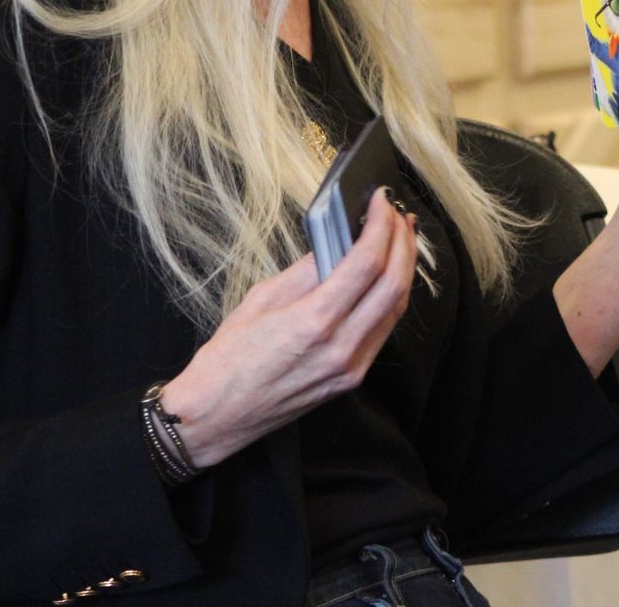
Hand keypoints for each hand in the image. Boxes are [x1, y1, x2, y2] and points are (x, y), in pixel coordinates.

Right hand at [157, 189, 416, 468]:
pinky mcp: (352, 378)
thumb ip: (307, 270)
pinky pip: (384, 330)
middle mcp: (340, 347)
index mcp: (313, 322)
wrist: (215, 417)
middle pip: (394, 283)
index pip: (366, 263)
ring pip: (397, 307)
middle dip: (402, 241)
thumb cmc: (227, 361)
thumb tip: (338, 240)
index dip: (380, 225)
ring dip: (404, 267)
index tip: (381, 201)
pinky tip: (387, 275)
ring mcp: (351, 367)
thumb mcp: (260, 300)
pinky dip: (391, 296)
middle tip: (397, 214)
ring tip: (399, 237)